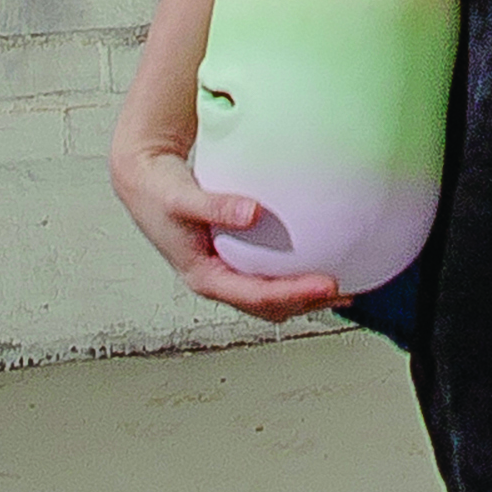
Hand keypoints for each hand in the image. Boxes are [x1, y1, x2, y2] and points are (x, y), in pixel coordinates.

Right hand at [108, 95, 349, 321]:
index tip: (327, 284)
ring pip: (271, 299)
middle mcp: (217, 282)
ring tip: (344, 287)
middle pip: (270, 307)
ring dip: (305, 297)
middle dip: (307, 303)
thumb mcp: (183, 199)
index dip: (294, 294)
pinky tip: (317, 263)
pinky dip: (294, 277)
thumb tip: (253, 211)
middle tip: (346, 290)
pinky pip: (268, 277)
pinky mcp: (233, 262)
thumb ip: (216, 206)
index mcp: (204, 277)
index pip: (257, 296)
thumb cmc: (160, 194)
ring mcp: (225, 274)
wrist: (144, 183)